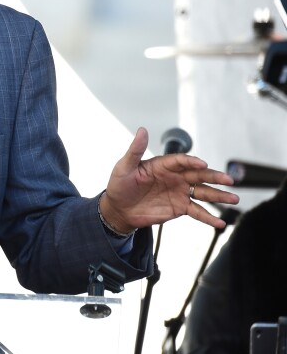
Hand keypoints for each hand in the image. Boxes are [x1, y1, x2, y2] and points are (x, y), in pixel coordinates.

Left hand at [100, 127, 239, 231]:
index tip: (202, 164)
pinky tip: (220, 223)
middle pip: (198, 175)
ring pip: (203, 192)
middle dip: (214, 177)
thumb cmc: (119, 185)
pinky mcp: (179, 207)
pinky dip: (209, 217)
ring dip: (219, 196)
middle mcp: (175, 177)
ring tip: (234, 199)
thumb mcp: (124, 167)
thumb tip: (142, 130)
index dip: (192, 162)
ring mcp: (179, 192)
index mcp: (163, 165)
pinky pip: (197, 212)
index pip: (181, 161)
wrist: (118, 209)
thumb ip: (135, 150)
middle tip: (229, 179)